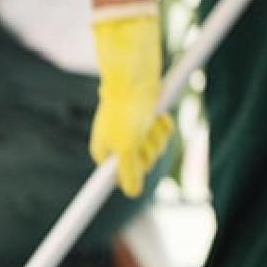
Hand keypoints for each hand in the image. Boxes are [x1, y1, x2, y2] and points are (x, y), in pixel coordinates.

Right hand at [88, 5, 173, 196]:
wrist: (134, 74)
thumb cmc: (125, 108)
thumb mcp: (126, 146)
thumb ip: (128, 172)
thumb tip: (132, 192)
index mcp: (103, 151)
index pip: (116, 178)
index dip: (129, 177)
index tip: (124, 186)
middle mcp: (116, 143)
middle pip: (142, 164)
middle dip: (150, 150)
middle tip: (144, 134)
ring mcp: (132, 131)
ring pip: (155, 148)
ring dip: (158, 136)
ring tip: (150, 120)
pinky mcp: (146, 120)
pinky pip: (162, 134)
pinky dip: (163, 126)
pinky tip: (158, 114)